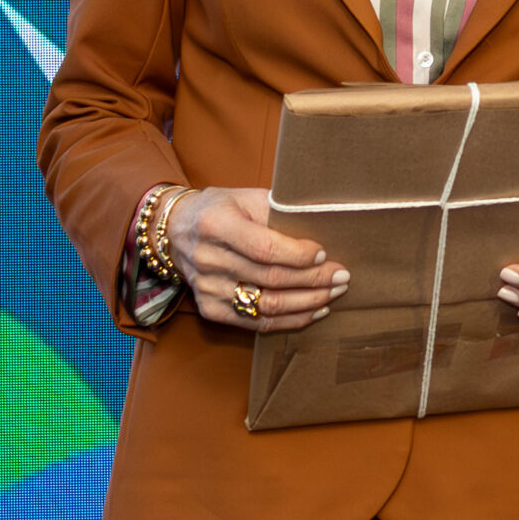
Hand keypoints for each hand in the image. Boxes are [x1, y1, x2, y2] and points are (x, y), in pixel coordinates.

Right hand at [167, 186, 348, 331]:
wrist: (175, 230)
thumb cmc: (221, 209)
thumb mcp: (246, 196)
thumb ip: (279, 211)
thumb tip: (323, 226)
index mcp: (217, 224)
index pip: (265, 248)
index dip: (298, 255)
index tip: (324, 253)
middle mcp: (208, 259)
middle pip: (271, 279)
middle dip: (314, 280)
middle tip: (343, 276)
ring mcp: (208, 289)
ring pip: (267, 306)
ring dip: (308, 303)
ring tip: (335, 293)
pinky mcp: (211, 309)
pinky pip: (257, 323)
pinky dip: (291, 320)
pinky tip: (315, 310)